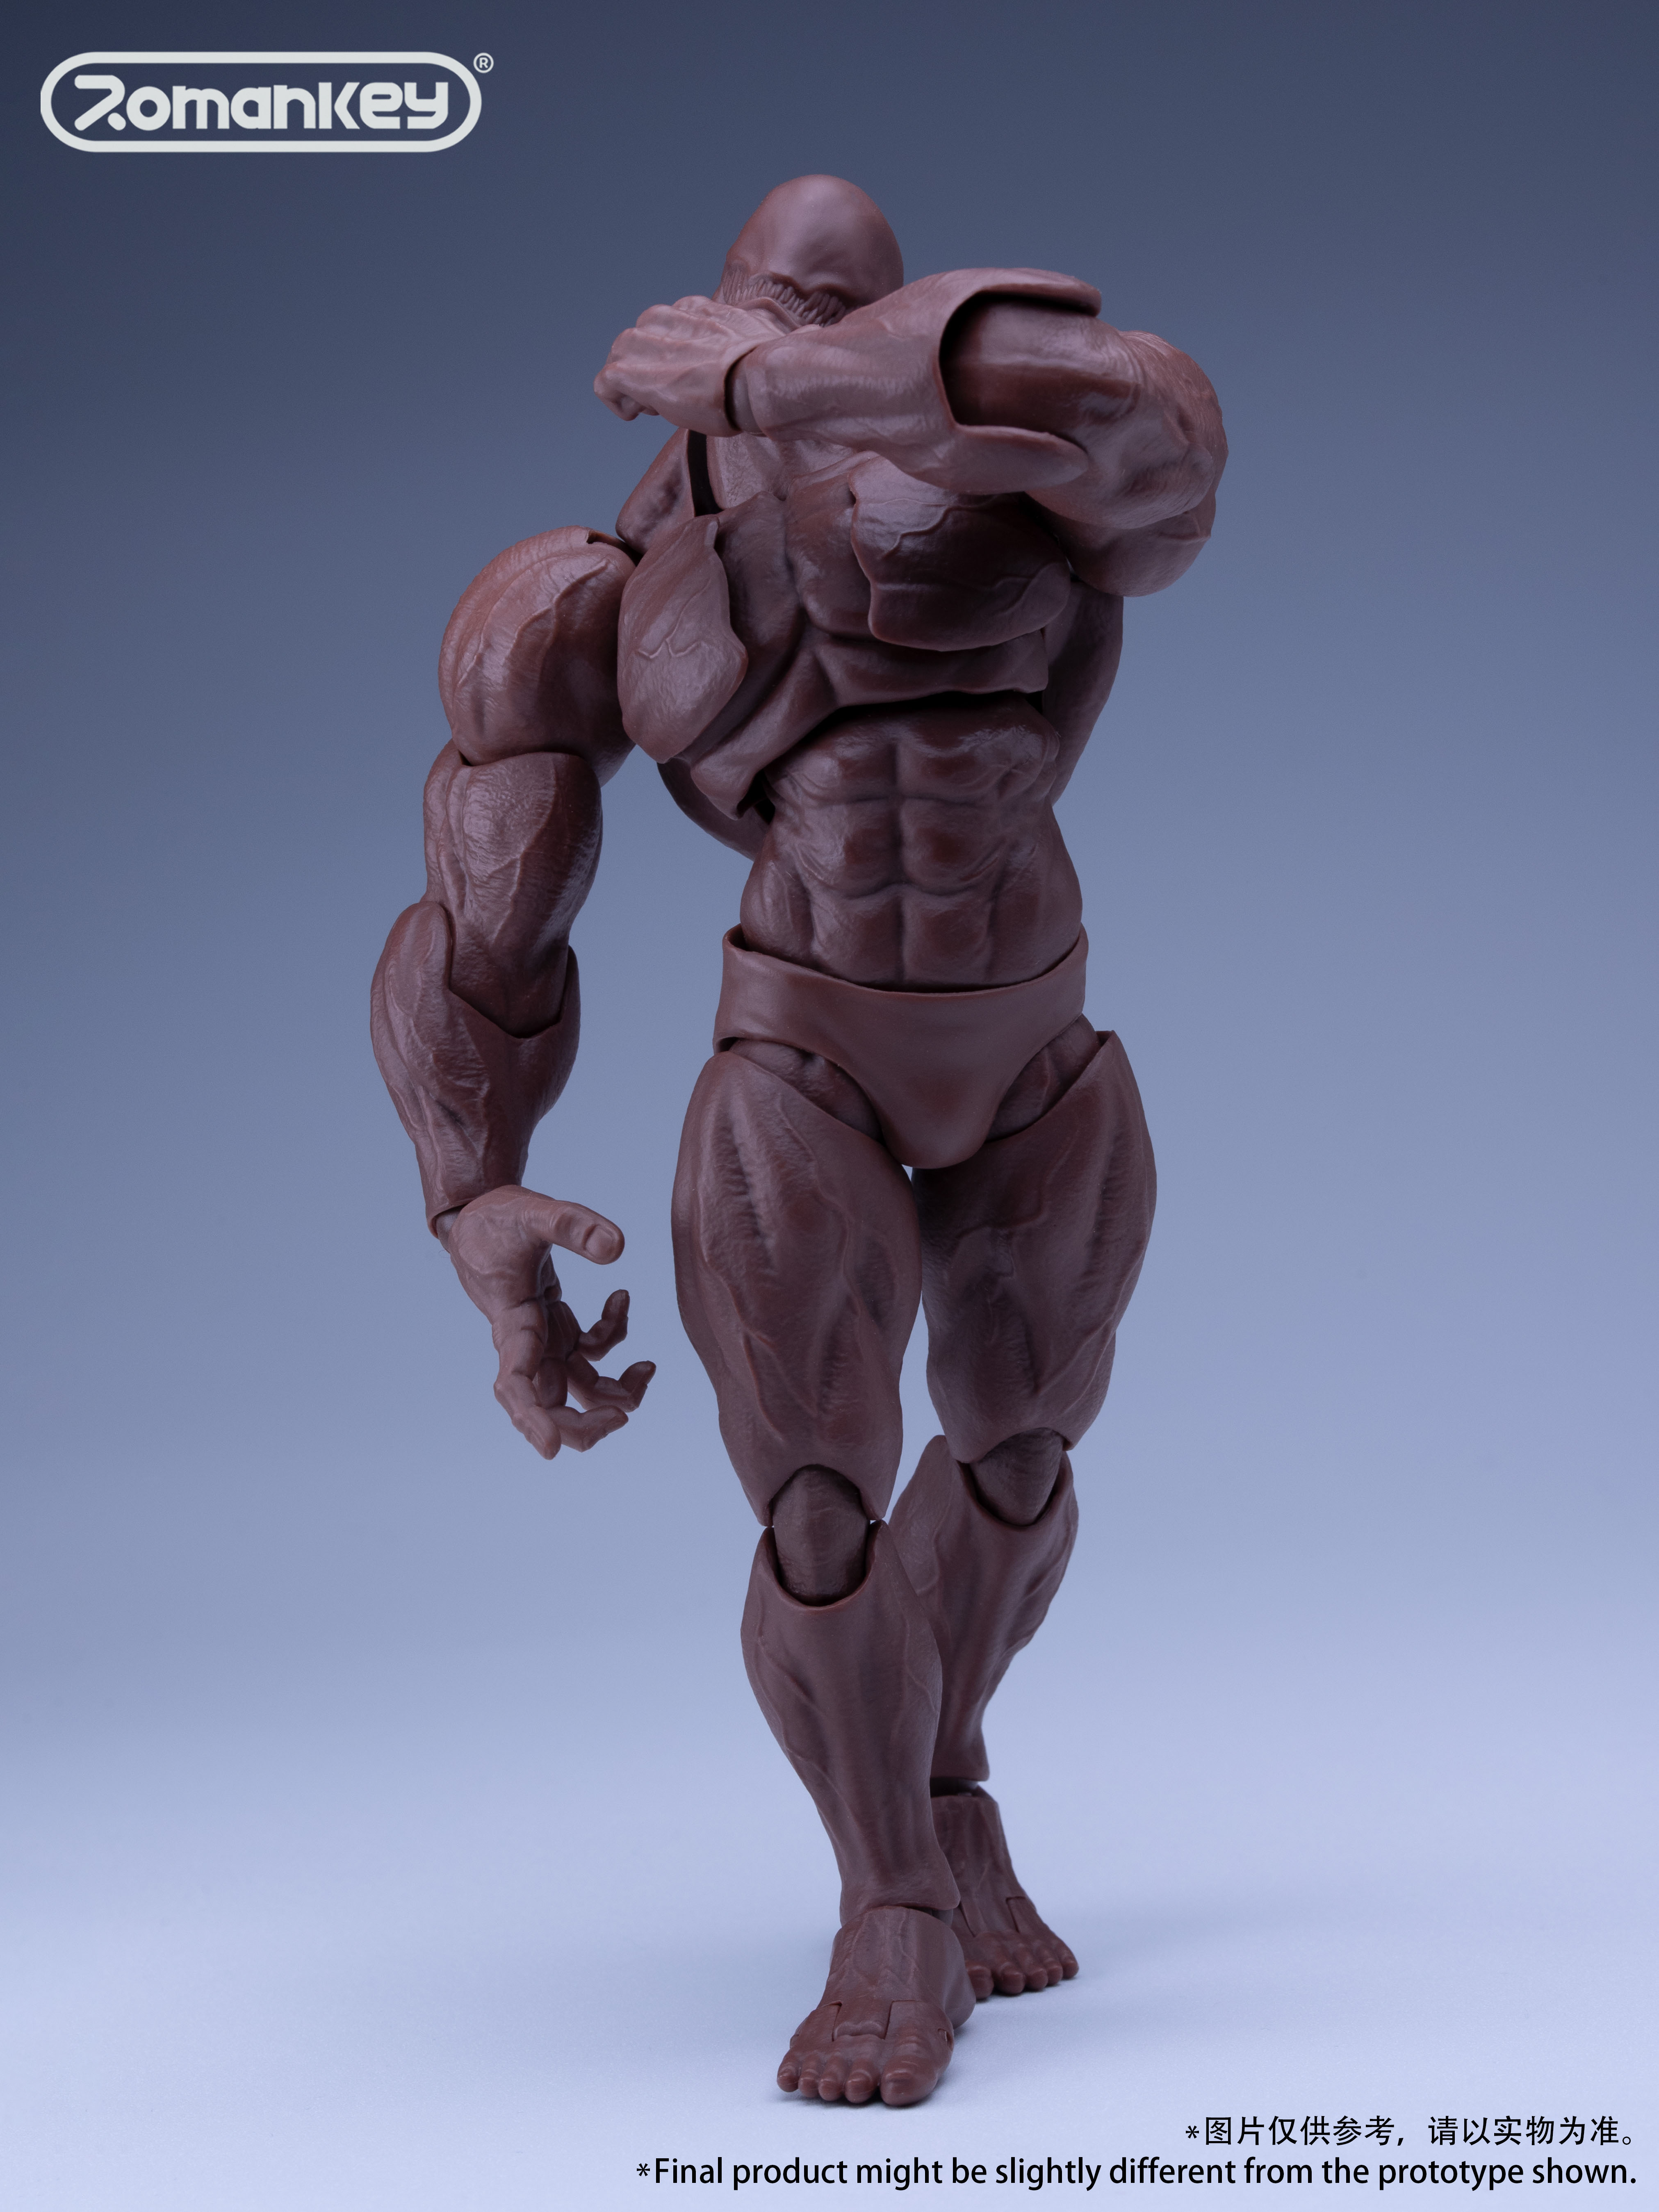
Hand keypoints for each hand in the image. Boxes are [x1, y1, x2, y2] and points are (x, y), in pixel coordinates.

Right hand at [440, 1187, 654, 1458]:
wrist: (479, 1219)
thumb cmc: (496, 1220)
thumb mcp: (533, 1212)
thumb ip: (572, 1225)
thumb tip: (618, 1247)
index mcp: (513, 1326)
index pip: (516, 1385)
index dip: (532, 1420)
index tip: (550, 1449)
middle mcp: (527, 1346)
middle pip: (550, 1406)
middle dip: (588, 1423)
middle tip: (624, 1414)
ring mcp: (544, 1343)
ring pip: (578, 1390)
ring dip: (615, 1392)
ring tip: (648, 1369)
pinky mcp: (558, 1331)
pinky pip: (590, 1354)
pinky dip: (614, 1338)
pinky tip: (621, 1299)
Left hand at [593, 294, 791, 432]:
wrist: (762, 382)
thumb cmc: (775, 371)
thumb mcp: (775, 344)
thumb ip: (776, 339)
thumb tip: (814, 337)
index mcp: (701, 310)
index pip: (670, 322)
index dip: (674, 353)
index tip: (690, 379)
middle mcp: (671, 318)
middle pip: (638, 335)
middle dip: (647, 366)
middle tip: (670, 398)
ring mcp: (649, 343)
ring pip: (619, 354)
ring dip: (632, 383)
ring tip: (653, 407)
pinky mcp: (634, 372)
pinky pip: (605, 382)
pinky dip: (616, 401)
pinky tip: (636, 414)